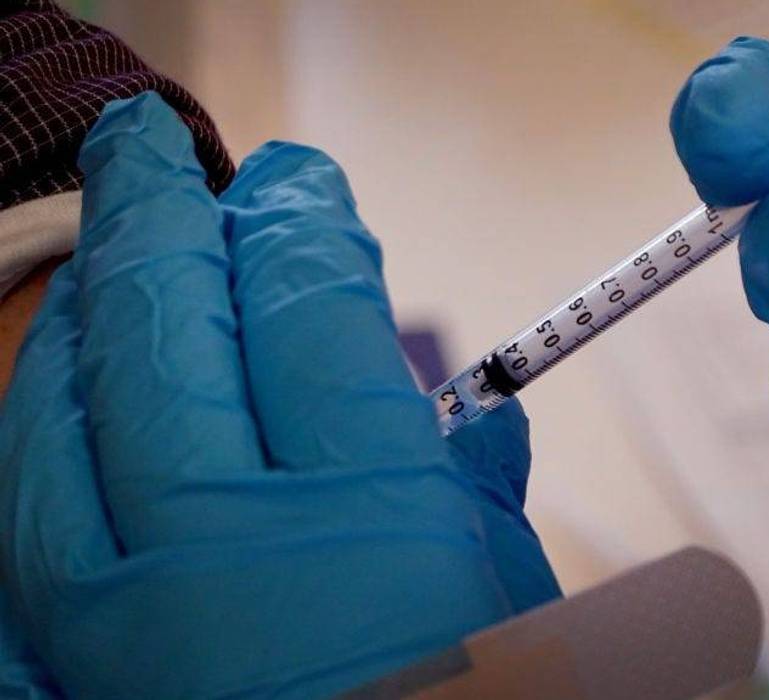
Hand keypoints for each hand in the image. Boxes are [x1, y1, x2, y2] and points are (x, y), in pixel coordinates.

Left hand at [0, 93, 559, 697]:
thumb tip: (524, 433)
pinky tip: (53, 398)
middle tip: (161, 149)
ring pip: (60, 416)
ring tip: (107, 253)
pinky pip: (18, 528)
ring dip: (84, 314)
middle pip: (171, 332)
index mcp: (364, 535)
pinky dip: (33, 438)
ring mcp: (116, 628)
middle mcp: (220, 560)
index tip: (300, 185)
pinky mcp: (69, 683)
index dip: (302, 230)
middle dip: (168, 219)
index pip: (311, 319)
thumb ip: (525, 537)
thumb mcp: (534, 656)